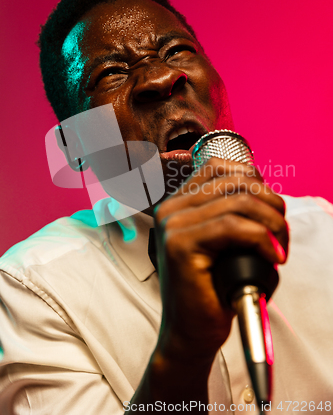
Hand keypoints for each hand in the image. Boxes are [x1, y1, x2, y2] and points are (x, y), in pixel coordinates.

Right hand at [153, 158, 288, 363]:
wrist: (191, 331)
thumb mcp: (221, 241)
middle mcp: (170, 208)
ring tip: (279, 247)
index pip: (219, 166)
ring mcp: (172, 225)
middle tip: (281, 233)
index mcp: (177, 202)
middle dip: (270, 204)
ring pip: (238, 201)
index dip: (254, 181)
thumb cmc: (211, 288)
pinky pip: (233, 227)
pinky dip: (262, 239)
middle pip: (234, 181)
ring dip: (271, 223)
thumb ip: (230, 211)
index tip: (270, 209)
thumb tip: (263, 190)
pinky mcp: (180, 246)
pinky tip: (272, 257)